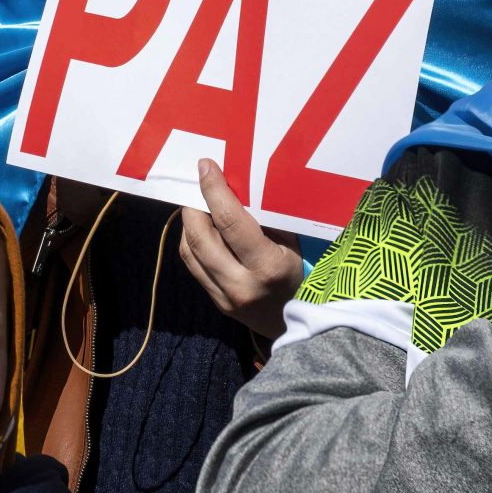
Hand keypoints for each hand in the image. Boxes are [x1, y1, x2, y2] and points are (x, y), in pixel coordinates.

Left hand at [178, 159, 305, 338]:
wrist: (301, 326)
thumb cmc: (302, 276)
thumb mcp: (294, 245)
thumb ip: (265, 220)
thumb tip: (235, 186)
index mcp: (268, 267)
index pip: (230, 221)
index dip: (213, 190)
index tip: (205, 166)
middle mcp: (241, 284)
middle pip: (200, 237)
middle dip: (193, 205)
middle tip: (196, 185)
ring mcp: (225, 298)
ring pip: (190, 252)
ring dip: (188, 224)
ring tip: (197, 205)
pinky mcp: (217, 304)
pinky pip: (193, 266)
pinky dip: (192, 242)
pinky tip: (200, 230)